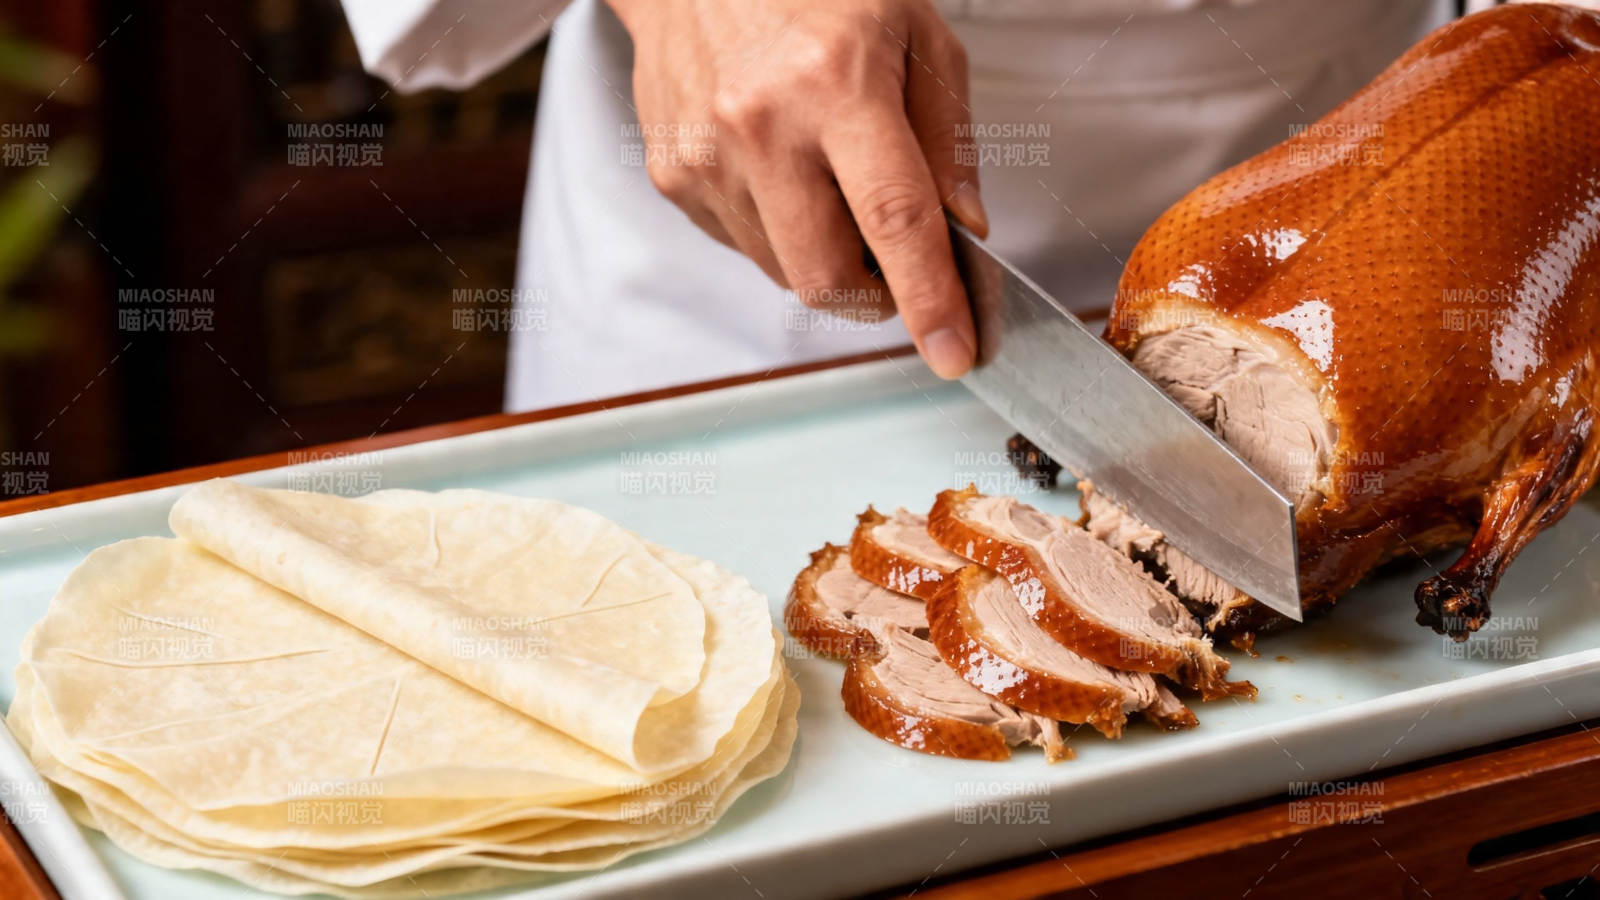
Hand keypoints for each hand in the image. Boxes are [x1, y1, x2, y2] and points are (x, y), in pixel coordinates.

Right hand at [608, 0, 986, 377]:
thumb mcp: (914, 32)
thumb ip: (946, 136)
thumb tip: (962, 230)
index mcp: (834, 83)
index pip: (893, 221)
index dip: (929, 300)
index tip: (954, 352)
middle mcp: (761, 126)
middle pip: (826, 276)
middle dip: (874, 297)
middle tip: (898, 266)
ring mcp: (707, 158)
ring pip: (784, 271)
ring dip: (826, 256)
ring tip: (829, 180)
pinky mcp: (675, 177)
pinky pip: (743, 245)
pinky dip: (779, 230)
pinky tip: (780, 166)